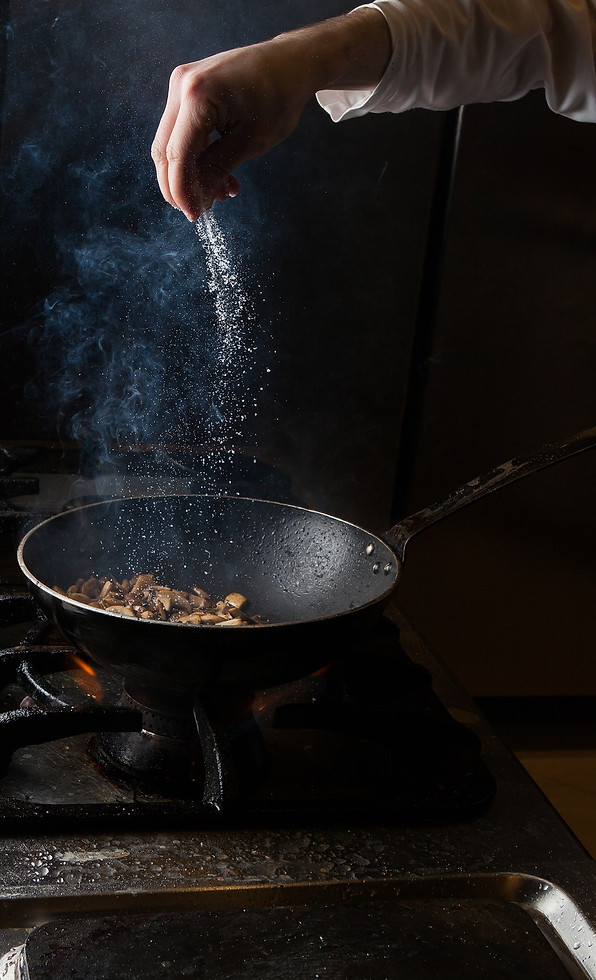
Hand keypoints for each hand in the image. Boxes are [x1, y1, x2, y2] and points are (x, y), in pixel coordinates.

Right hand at [151, 41, 312, 219]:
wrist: (290, 63)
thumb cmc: (278, 98)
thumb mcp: (251, 142)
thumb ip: (217, 170)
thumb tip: (195, 198)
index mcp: (197, 96)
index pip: (177, 156)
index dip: (182, 191)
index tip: (194, 215)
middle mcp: (182, 86)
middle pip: (166, 150)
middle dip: (183, 185)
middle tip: (204, 208)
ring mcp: (181, 85)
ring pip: (172, 143)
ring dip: (192, 173)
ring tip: (223, 190)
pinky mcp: (187, 89)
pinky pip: (183, 131)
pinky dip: (197, 156)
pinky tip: (221, 173)